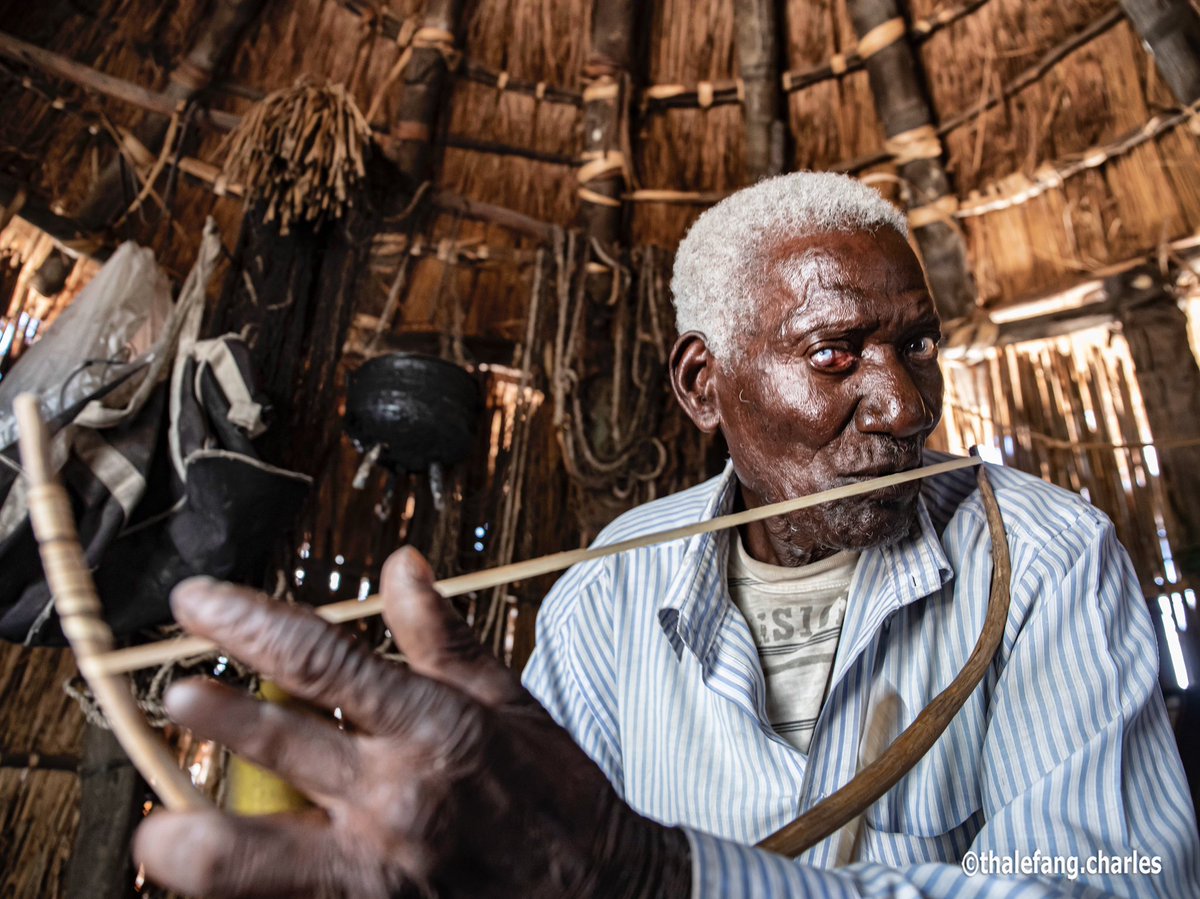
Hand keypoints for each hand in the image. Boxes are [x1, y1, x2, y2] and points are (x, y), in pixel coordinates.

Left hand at [133, 547, 691, 897]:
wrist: (598, 894)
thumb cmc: (554, 794)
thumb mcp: (507, 699)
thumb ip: (440, 635)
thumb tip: (400, 566)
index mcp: (431, 726)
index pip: (320, 660)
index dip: (246, 623)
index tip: (197, 601)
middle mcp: (394, 794)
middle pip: (272, 744)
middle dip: (208, 713)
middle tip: (174, 694)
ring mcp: (374, 866)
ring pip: (246, 857)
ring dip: (186, 838)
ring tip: (156, 825)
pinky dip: (235, 889)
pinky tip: (215, 873)